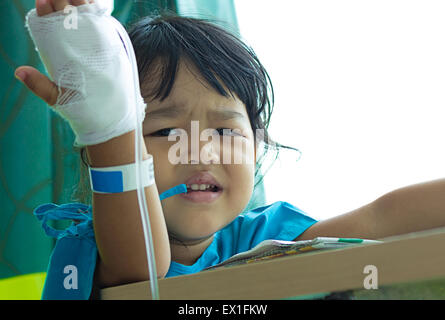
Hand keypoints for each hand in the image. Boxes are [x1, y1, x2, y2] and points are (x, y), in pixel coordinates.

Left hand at [17, 0, 144, 146]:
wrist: (109, 118)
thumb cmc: (82, 109)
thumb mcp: (57, 97)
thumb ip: (40, 85)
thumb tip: (19, 72)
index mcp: (60, 54)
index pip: (50, 26)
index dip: (46, 11)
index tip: (42, 2)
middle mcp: (74, 47)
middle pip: (66, 16)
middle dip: (61, 2)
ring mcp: (93, 45)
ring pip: (84, 17)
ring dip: (80, 4)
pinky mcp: (110, 48)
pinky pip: (102, 26)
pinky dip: (97, 12)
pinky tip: (94, 3)